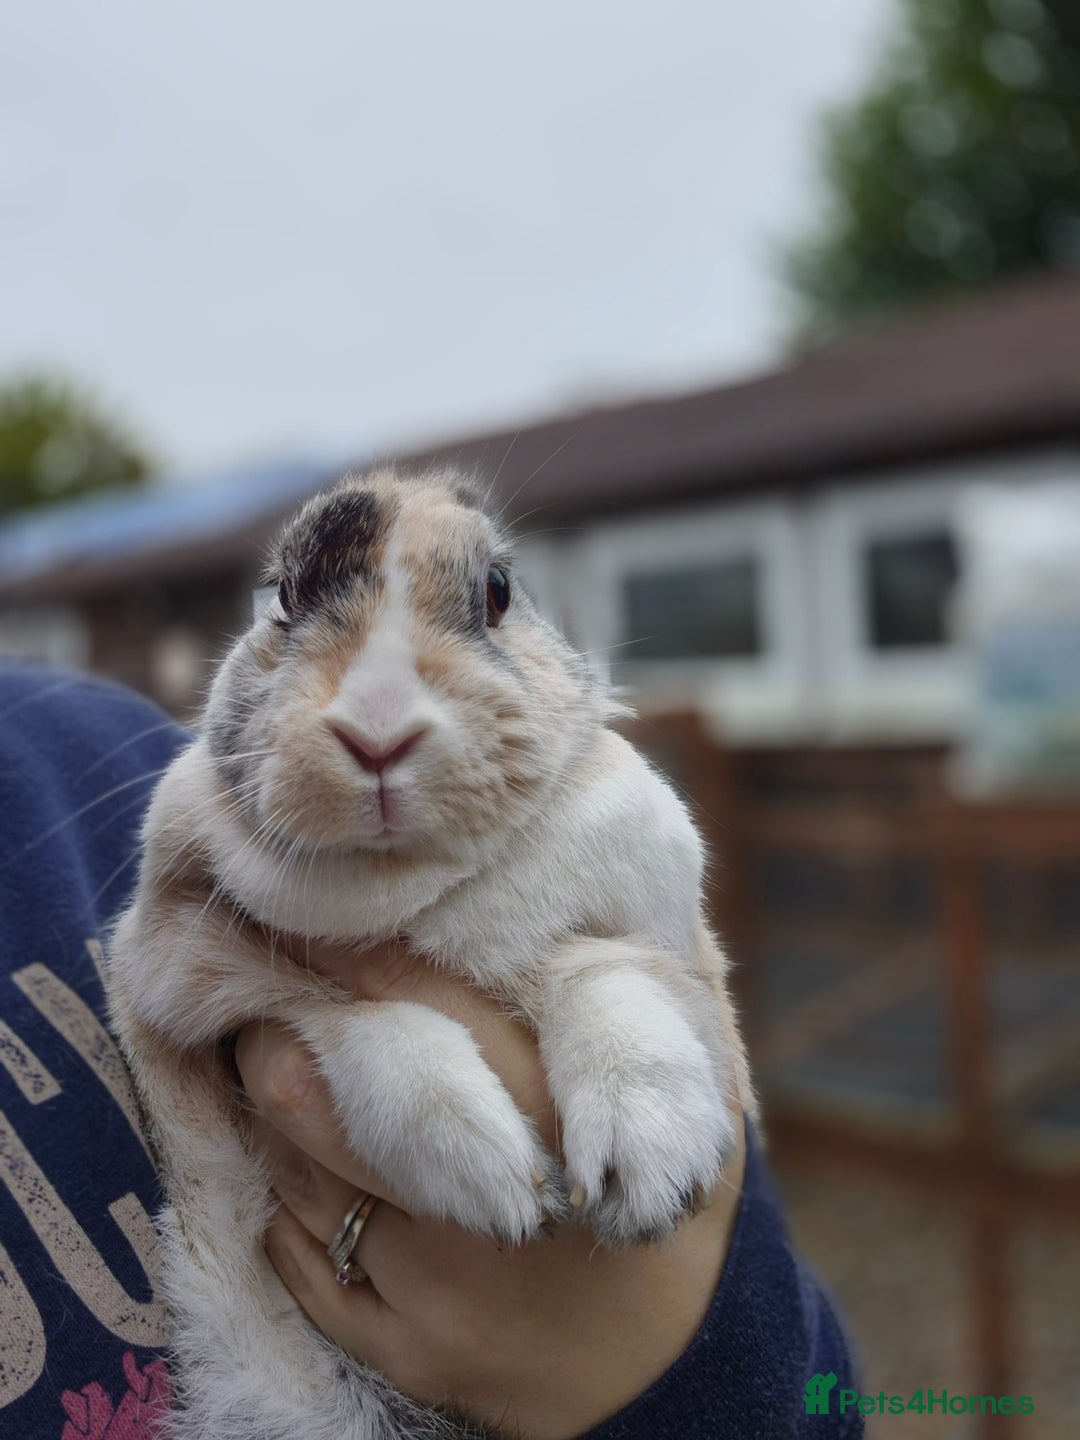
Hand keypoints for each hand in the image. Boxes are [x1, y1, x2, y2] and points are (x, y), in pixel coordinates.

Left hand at [234, 940, 744, 1439]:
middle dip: (278, 1038)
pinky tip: (297, 1166)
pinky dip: (287, 1206)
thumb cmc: (677, 1209)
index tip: (318, 921)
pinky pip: (303, 1264)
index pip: (432, 1018)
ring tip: (271, 1062)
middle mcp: (482, 1209)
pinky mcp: (403, 1350)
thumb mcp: (706, 1099)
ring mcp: (433, 1289)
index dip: (363, 962)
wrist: (677, 1373)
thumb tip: (644, 900)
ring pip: (302, 1177)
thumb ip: (665, 999)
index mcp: (559, 1128)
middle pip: (327, 1104)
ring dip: (277, 1113)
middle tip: (266, 992)